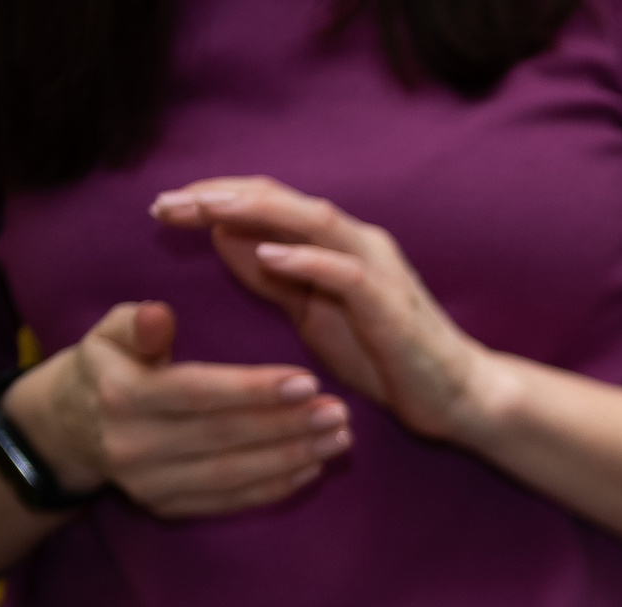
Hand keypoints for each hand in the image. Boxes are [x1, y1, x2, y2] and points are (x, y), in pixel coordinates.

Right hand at [6, 301, 347, 517]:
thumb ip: (138, 322)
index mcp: (120, 395)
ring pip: (233, 475)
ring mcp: (149, 484)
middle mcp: (132, 446)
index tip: (309, 381)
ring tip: (339, 439)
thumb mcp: (110, 333)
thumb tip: (159, 313)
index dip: (255, 390)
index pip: (199, 393)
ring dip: (293, 458)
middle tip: (340, 412)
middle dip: (288, 426)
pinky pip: (229, 501)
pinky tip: (313, 466)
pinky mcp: (165, 508)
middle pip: (224, 437)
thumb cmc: (108, 366)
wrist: (68, 428)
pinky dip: (275, 487)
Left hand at [150, 176, 507, 445]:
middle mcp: (357, 243)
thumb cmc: (387, 357)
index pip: (267, 203)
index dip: (214, 198)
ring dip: (256, 211)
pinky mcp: (392, 304)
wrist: (458, 395)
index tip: (163, 207)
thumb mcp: (313, 313)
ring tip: (205, 210)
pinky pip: (347, 272)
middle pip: (281, 200)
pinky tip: (268, 254)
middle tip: (166, 203)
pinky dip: (307, 258)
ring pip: (313, 221)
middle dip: (220, 196)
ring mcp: (378, 269)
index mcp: (334, 244)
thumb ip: (273, 277)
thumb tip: (223, 237)